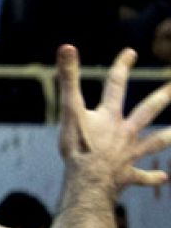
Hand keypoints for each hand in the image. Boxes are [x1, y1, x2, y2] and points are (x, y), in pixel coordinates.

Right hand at [55, 46, 170, 194]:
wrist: (89, 180)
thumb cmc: (77, 146)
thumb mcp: (69, 110)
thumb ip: (68, 79)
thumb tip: (67, 47)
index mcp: (109, 115)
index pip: (115, 84)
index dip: (122, 67)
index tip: (131, 53)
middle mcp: (124, 131)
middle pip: (147, 110)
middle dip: (163, 97)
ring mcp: (128, 153)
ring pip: (154, 142)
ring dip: (167, 137)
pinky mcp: (127, 174)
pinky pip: (142, 176)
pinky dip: (151, 177)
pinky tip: (162, 178)